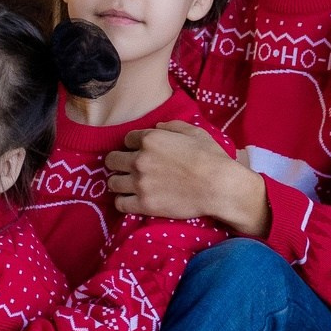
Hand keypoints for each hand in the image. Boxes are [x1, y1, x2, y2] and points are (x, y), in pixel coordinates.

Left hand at [106, 122, 267, 234]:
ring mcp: (139, 183)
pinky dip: (124, 201)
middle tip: (128, 168)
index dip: (133, 145)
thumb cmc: (211, 157)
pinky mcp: (143, 204)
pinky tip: (132, 200)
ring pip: (112, 182)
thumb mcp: (195, 132)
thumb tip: (158, 127)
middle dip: (119, 162)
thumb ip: (172, 126)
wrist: (219, 187)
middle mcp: (139, 159)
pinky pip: (119, 203)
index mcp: (150, 139)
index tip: (139, 152)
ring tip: (129, 185)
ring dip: (119, 182)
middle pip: (112, 160)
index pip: (127, 139)